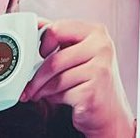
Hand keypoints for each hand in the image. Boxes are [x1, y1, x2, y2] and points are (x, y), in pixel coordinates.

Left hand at [21, 20, 135, 137]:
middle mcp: (101, 48)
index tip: (39, 53)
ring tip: (38, 92)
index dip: (43, 42)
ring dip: (41, 88)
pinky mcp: (93, 93)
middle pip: (54, 58)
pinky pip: (62, 93)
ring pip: (56, 78)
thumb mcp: (80, 52)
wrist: (111, 115)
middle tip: (28, 82)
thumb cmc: (92, 81)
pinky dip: (53, 98)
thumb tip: (35, 23)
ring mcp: (100, 70)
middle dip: (36, 74)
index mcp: (96, 32)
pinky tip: (56, 99)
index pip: (57, 28)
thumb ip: (61, 36)